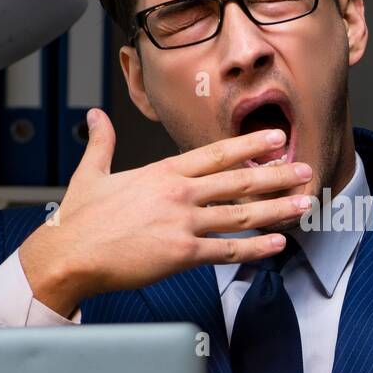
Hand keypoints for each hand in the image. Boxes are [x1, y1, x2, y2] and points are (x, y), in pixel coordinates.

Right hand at [19, 109, 314, 316]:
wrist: (67, 255)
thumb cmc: (78, 220)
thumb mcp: (91, 173)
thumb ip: (102, 143)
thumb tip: (97, 117)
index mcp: (161, 172)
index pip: (216, 153)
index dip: (250, 145)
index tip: (275, 139)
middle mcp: (178, 193)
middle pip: (238, 180)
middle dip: (277, 174)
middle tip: (305, 170)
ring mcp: (182, 222)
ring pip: (241, 213)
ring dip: (277, 208)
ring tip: (304, 203)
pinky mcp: (181, 253)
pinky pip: (227, 250)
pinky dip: (256, 248)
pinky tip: (277, 244)